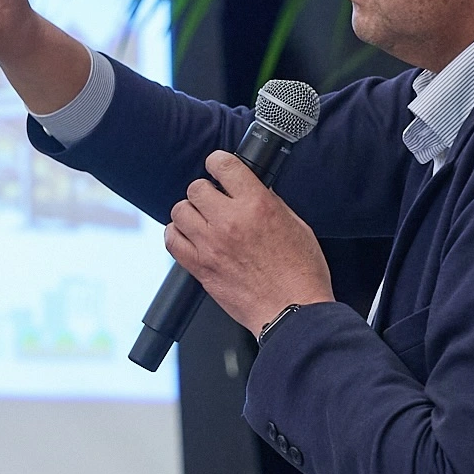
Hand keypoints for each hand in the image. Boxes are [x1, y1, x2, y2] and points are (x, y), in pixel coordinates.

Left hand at [166, 151, 334, 334]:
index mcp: (257, 206)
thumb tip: (253, 191)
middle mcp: (230, 222)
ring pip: (180, 211)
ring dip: (190, 212)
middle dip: (205, 190)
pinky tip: (188, 236)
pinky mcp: (201, 268)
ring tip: (202, 219)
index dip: (218, 162)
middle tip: (214, 199)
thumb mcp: (296, 226)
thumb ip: (271, 204)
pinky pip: (172, 241)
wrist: (293, 312)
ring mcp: (211, 246)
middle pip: (196, 188)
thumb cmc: (301, 274)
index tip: (218, 166)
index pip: (224, 166)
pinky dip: (176, 234)